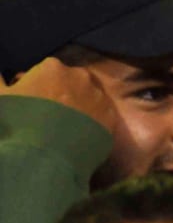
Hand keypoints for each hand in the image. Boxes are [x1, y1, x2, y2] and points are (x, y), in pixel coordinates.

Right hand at [1, 56, 117, 132]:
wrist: (46, 155)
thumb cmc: (17, 121)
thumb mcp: (0, 98)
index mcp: (52, 67)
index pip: (45, 72)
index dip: (37, 86)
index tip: (31, 100)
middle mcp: (80, 76)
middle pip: (70, 82)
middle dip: (61, 93)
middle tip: (50, 114)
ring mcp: (99, 96)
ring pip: (88, 98)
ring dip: (79, 107)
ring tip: (66, 127)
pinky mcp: (112, 117)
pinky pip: (101, 116)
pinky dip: (93, 122)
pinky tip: (80, 135)